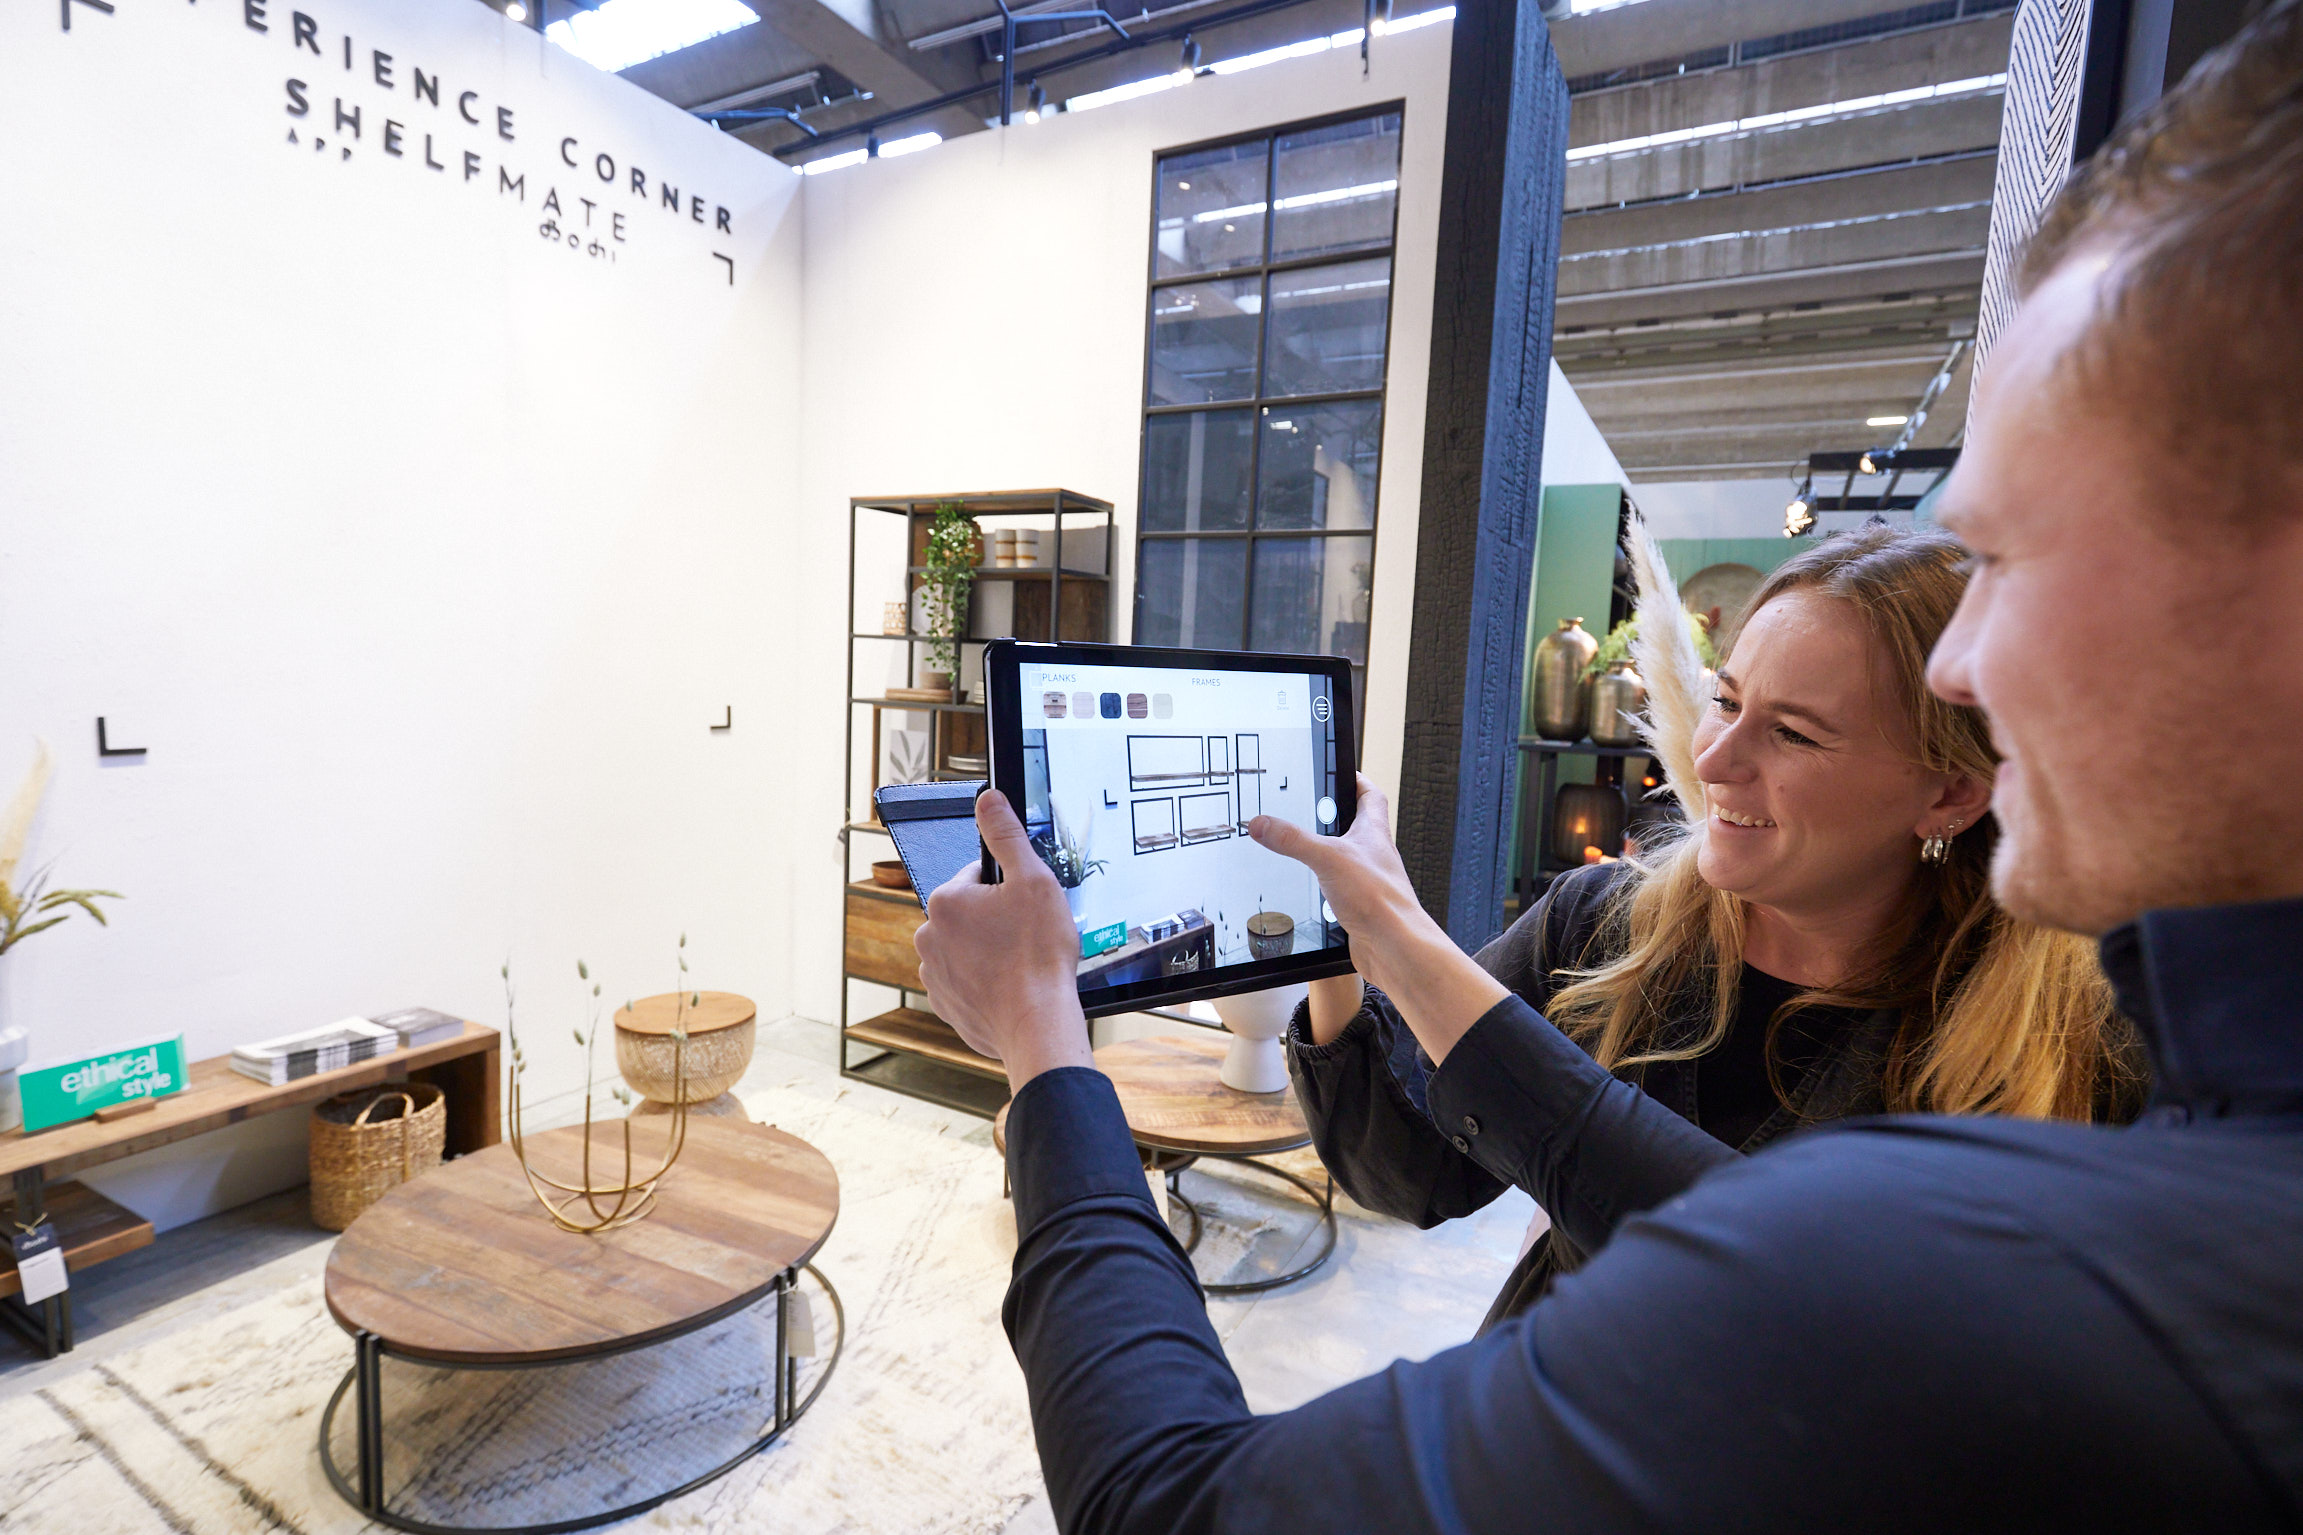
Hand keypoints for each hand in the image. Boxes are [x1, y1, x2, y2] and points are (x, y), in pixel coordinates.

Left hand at [914, 790, 1095, 1091]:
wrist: (1037, 1024)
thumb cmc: (1038, 956)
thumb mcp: (1033, 881)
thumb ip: (1006, 836)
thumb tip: (988, 800)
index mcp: (945, 901)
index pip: (977, 876)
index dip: (1008, 888)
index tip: (1026, 908)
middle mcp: (928, 936)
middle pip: (970, 913)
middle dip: (996, 920)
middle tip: (1027, 938)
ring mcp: (933, 974)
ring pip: (967, 947)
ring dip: (989, 951)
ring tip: (1020, 965)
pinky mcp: (944, 1004)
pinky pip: (966, 980)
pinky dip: (985, 982)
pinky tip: (1010, 986)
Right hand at [1248, 775, 1505, 1063]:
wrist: (1395, 946)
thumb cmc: (1380, 900)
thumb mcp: (1328, 858)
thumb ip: (1294, 839)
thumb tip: (1263, 823)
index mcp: (1373, 833)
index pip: (1369, 795)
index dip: (1355, 780)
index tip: (1340, 771)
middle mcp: (1373, 854)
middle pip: (1358, 825)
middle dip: (1336, 815)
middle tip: (1313, 808)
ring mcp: (1368, 881)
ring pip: (1347, 858)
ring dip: (1329, 851)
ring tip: (1304, 846)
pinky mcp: (1360, 906)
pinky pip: (1342, 888)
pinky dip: (1326, 885)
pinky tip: (1311, 890)